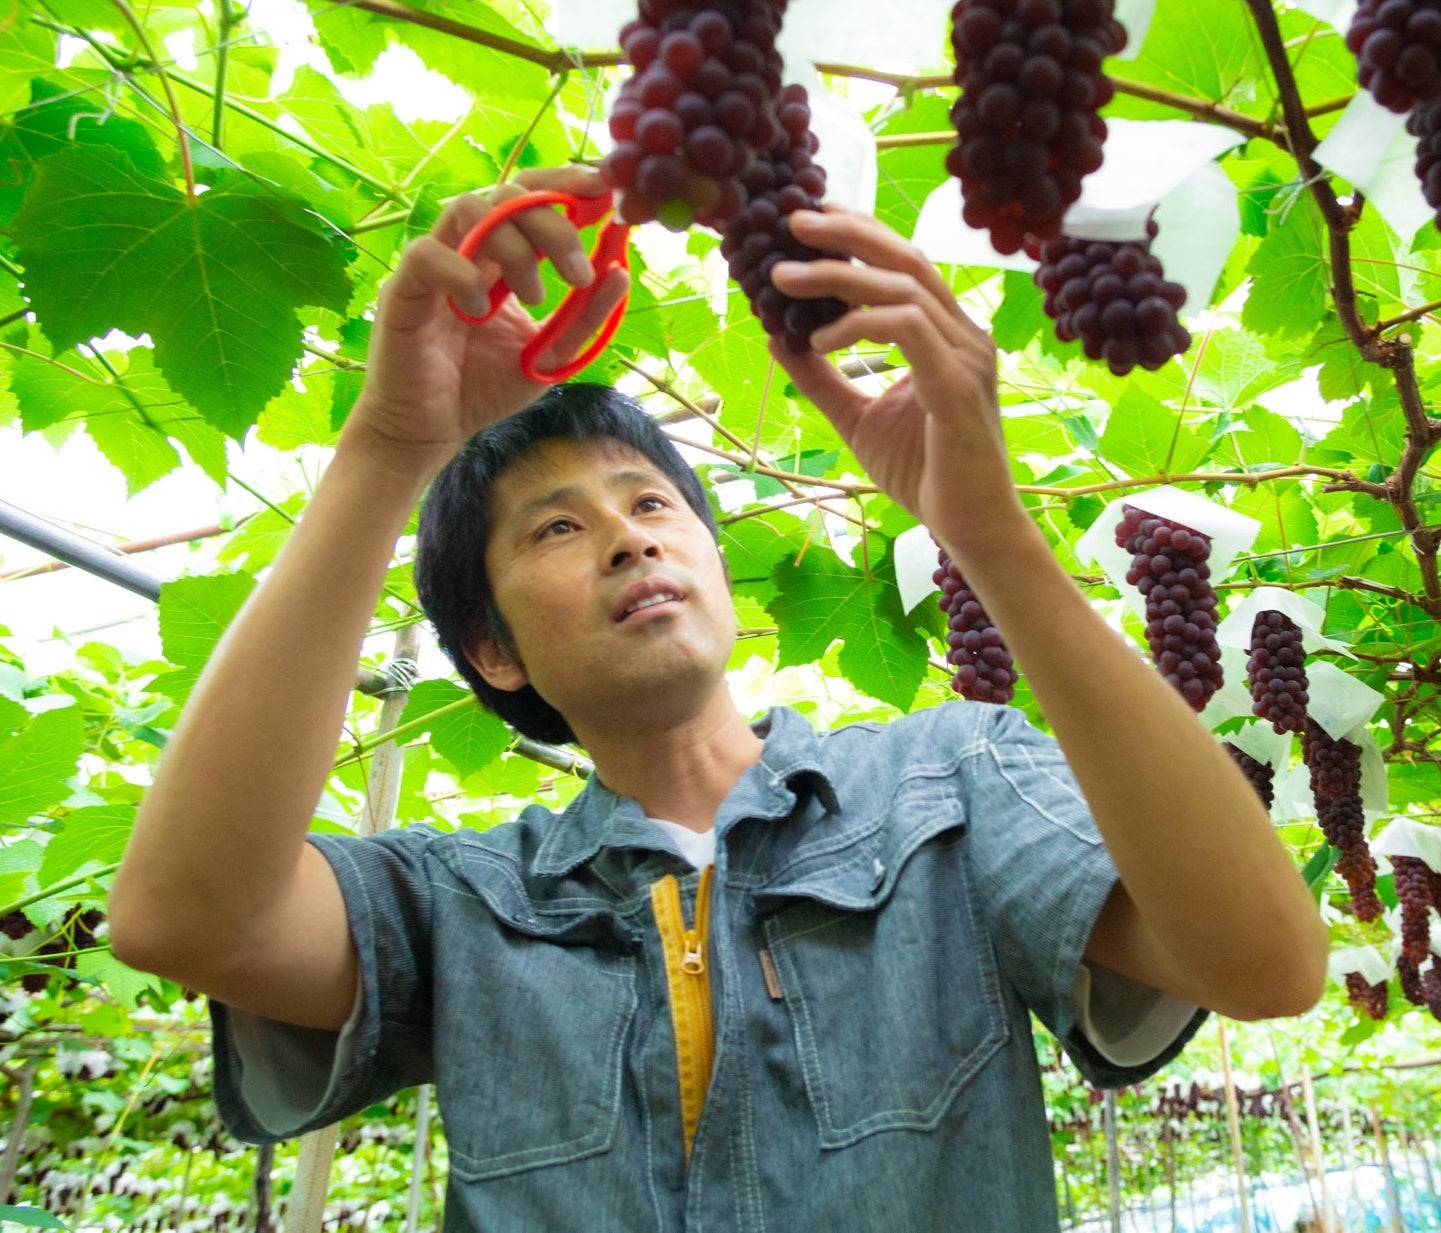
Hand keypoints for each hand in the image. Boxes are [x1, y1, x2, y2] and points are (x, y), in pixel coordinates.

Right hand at [341, 166, 630, 477]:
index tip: (602, 192)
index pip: (531, 196)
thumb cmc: (484, 388)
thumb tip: (620, 272)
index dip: (565, 183)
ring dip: (514, 248)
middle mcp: (468, 249)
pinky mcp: (404, 288)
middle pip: (508, 194)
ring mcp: (435, 263)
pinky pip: (428, 254)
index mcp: (502, 256)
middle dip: (553, 224)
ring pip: (470, 209)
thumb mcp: (549, 356)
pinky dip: (462, 274)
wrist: (434, 429)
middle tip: (580, 274)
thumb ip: (583, 319)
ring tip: (535, 297)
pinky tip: (480, 311)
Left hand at [767, 208, 1023, 550]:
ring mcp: (966, 356)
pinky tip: (819, 340)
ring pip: (902, 287)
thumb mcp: (856, 418)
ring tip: (783, 279)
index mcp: (946, 335)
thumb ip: (821, 378)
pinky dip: (857, 325)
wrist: (970, 527)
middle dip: (848, 233)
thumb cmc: (923, 474)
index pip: (905, 266)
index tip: (811, 220)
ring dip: (837, 277)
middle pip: (907, 258)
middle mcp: (963, 335)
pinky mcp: (956, 384)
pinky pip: (906, 330)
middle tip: (793, 220)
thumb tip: (778, 337)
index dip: (861, 235)